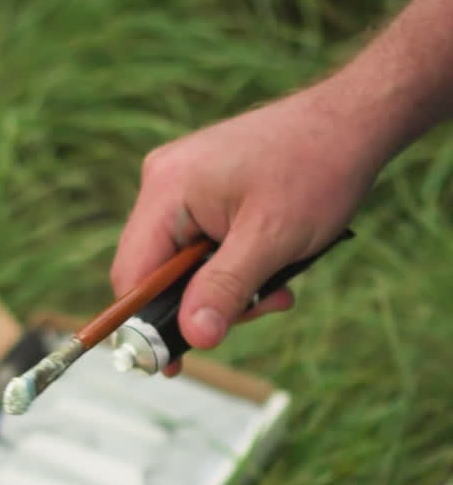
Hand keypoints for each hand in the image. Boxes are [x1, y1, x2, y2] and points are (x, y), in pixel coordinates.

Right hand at [112, 81, 385, 352]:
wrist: (352, 120)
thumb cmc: (316, 168)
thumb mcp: (270, 241)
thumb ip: (225, 290)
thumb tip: (192, 339)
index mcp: (167, 190)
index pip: (133, 277)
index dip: (148, 326)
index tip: (173, 364)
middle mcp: (164, 185)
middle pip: (158, 277)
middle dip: (204, 306)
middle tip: (256, 311)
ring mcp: (183, 187)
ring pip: (186, 270)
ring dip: (229, 292)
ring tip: (276, 288)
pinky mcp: (205, 194)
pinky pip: (205, 251)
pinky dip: (236, 271)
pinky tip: (272, 269)